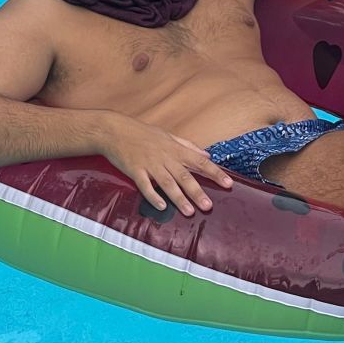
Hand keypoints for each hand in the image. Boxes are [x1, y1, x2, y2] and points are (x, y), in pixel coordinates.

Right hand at [97, 115, 232, 216]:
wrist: (114, 130)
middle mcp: (165, 157)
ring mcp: (150, 164)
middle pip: (185, 176)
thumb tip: (207, 155)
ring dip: (179, 198)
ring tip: (190, 212)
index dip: (215, 173)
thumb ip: (188, 146)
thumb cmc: (142, 133)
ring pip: (167, 183)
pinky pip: (146, 186)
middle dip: (198, 192)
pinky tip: (161, 207)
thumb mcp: (168, 135)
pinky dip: (153, 196)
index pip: (200, 162)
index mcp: (175, 149)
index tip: (229, 183)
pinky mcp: (135, 171)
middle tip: (209, 207)